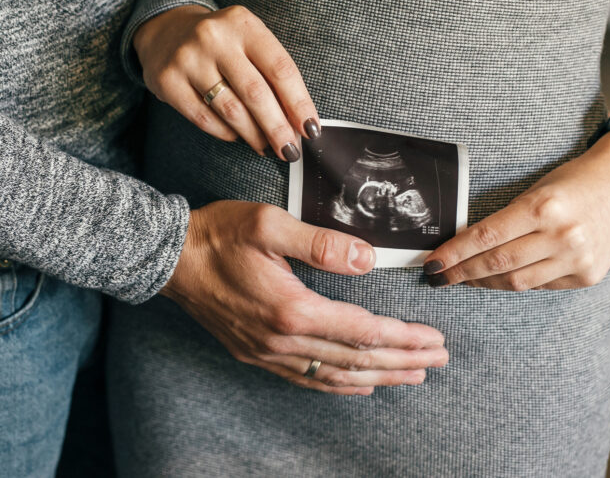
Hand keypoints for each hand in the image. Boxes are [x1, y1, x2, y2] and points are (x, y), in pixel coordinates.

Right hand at [133, 4, 319, 160]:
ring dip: (254, 135)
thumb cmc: (222, 44)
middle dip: (278, 128)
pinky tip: (237, 136)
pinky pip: (204, 118)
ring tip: (266, 148)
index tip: (311, 129)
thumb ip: (270, 73)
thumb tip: (297, 122)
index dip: (299, 103)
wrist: (167, 32)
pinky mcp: (168, 81)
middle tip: (290, 151)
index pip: (280, 68)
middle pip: (256, 93)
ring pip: (230, 110)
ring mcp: (188, 59)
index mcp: (243, 24)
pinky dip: (226, 133)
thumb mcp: (248, 41)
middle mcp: (214, 38)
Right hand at [163, 200, 448, 394]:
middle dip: (403, 361)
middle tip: (438, 360)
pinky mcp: (256, 353)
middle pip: (356, 360)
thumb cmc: (219, 235)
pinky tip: (358, 384)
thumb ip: (320, 243)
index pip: (363, 332)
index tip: (435, 339)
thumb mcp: (270, 225)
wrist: (171, 258)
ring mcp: (268, 352)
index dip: (404, 338)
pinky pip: (307, 379)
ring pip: (335, 376)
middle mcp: (283, 339)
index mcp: (292, 308)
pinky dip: (339, 385)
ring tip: (411, 375)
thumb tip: (367, 260)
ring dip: (378, 377)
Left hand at [422, 128, 609, 290]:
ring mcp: (577, 259)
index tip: (432, 263)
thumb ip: (506, 219)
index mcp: (543, 207)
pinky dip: (517, 282)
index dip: (454, 253)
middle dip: (461, 273)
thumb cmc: (573, 181)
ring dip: (484, 283)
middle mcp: (562, 235)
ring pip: (516, 282)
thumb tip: (466, 246)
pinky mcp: (587, 276)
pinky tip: (502, 277)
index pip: (485, 237)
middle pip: (497, 263)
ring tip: (464, 279)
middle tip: (438, 277)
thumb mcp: (536, 190)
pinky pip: (540, 286)